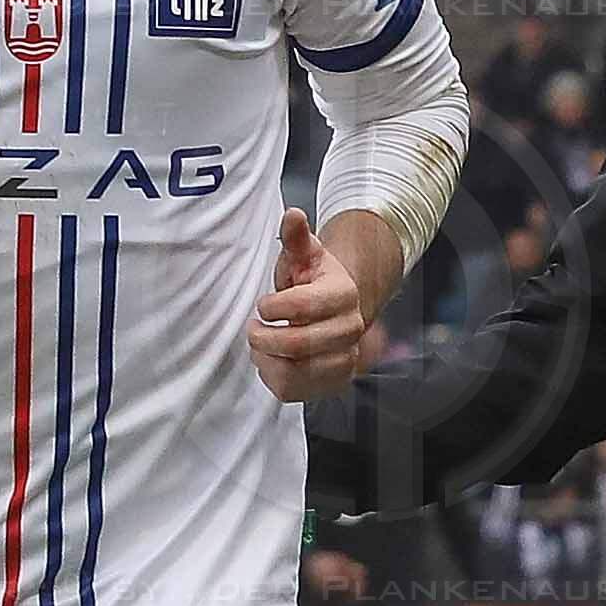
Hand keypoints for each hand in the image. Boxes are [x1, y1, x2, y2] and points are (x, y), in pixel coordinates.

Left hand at [247, 205, 377, 403]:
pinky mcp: (332, 383)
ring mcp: (344, 360)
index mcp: (344, 293)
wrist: (334, 313)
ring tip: (263, 345)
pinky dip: (273, 376)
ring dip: (266, 359)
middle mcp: (351, 329)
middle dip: (263, 337)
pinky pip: (292, 390)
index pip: (300, 306)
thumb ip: (296, 238)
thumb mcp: (304, 256)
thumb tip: (292, 214)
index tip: (264, 304)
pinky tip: (273, 360)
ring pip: (292, 372)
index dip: (271, 307)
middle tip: (254, 329)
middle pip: (296, 344)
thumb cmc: (312, 282)